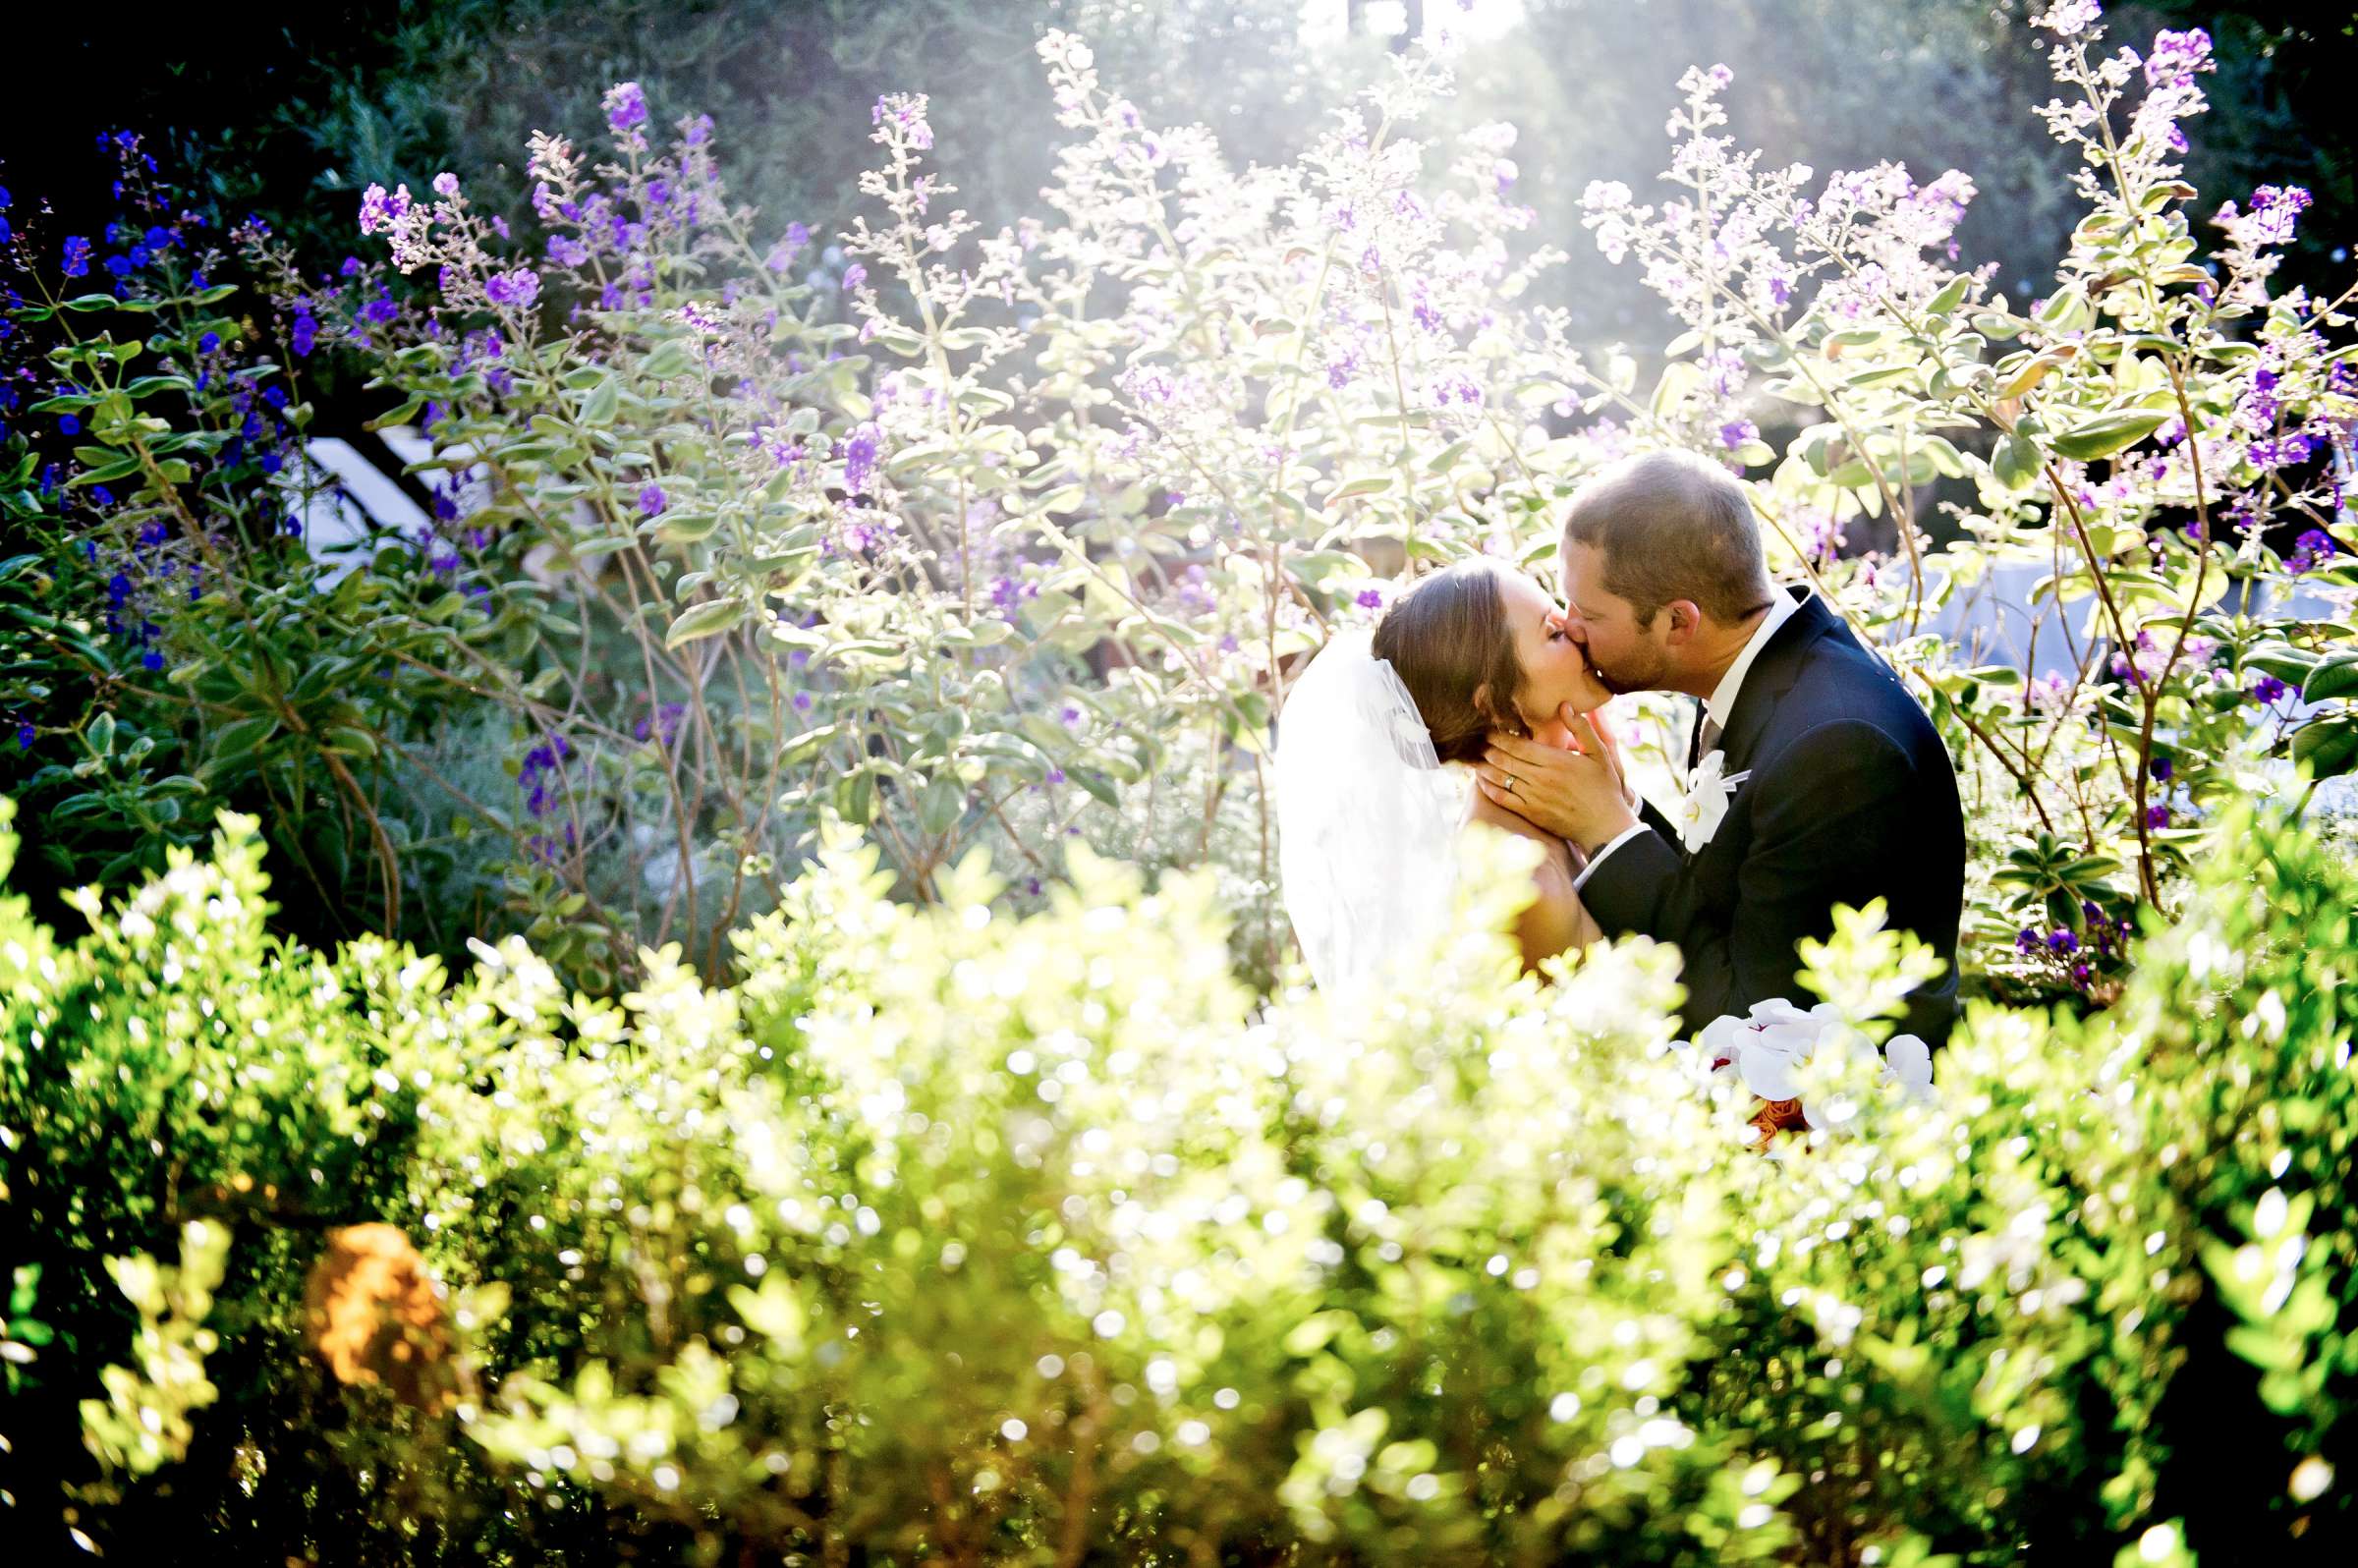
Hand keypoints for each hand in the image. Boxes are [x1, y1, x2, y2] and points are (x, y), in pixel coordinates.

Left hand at [1475, 711, 1637, 851]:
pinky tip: (1480, 780)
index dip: (1499, 736)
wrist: (1605, 825)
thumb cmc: (1604, 787)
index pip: (1518, 745)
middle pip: (1504, 759)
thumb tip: (1565, 705)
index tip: (1488, 729)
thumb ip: (1581, 728)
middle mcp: (1541, 778)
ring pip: (1500, 778)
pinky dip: (1487, 788)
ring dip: (1482, 766)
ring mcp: (1534, 797)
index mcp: (1556, 761)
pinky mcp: (1530, 814)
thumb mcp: (1600, 754)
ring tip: (1473, 757)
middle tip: (1475, 740)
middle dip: (1486, 748)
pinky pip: (1502, 799)